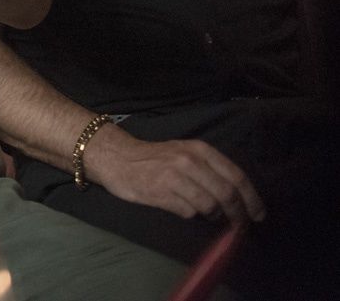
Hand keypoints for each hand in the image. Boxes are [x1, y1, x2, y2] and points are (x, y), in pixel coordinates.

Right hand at [87, 127, 264, 225]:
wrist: (118, 157)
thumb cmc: (155, 158)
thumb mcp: (185, 153)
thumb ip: (209, 169)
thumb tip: (238, 197)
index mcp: (200, 150)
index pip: (236, 176)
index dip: (252, 199)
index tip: (258, 215)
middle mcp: (190, 161)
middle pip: (226, 194)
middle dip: (238, 215)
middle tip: (240, 226)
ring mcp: (175, 177)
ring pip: (209, 206)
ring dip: (213, 217)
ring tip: (208, 217)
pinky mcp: (162, 192)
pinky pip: (188, 212)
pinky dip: (190, 215)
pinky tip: (182, 208)